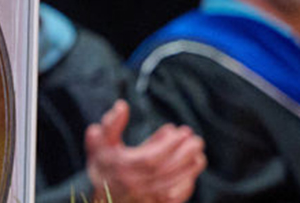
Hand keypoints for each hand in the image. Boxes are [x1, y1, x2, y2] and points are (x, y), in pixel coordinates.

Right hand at [84, 100, 205, 202]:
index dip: (168, 146)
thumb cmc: (103, 163)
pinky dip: (186, 185)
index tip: (181, 132)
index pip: (150, 158)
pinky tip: (192, 171)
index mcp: (121, 167)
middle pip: (164, 171)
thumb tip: (122, 105)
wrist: (103, 194)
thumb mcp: (100, 140)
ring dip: (189, 169)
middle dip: (184, 155)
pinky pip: (174, 198)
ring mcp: (145, 197)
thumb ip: (111, 123)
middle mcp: (134, 184)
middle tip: (197, 140)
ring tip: (199, 153)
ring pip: (172, 185)